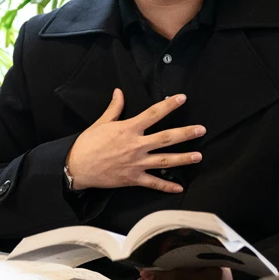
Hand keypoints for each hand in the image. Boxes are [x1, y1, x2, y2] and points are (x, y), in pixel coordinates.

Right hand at [66, 89, 204, 192]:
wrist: (77, 168)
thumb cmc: (88, 144)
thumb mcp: (101, 123)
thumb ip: (114, 108)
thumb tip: (119, 92)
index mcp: (128, 129)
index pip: (153, 114)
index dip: (168, 105)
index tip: (181, 98)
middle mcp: (136, 146)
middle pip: (166, 138)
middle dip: (186, 133)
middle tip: (201, 130)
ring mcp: (137, 163)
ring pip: (165, 161)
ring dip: (183, 158)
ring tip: (198, 156)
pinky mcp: (133, 178)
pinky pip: (154, 183)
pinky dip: (167, 186)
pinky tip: (179, 187)